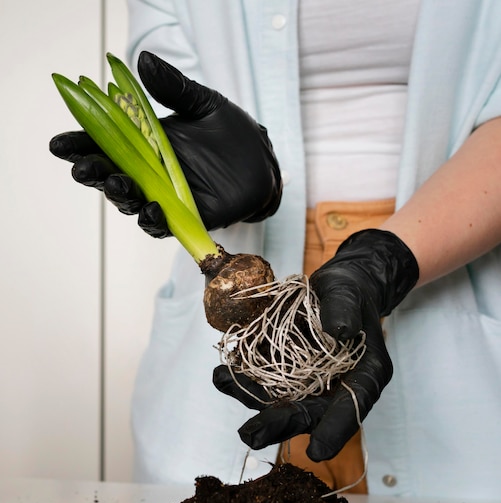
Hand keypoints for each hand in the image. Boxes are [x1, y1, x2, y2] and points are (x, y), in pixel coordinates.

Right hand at [49, 51, 281, 236]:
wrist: (261, 160)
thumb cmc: (229, 131)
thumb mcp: (202, 103)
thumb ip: (174, 88)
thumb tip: (143, 60)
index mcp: (142, 143)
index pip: (103, 145)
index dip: (79, 146)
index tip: (60, 144)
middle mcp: (147, 172)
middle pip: (108, 176)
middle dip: (92, 173)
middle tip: (82, 168)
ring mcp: (163, 196)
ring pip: (130, 202)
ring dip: (119, 195)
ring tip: (116, 184)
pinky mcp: (183, 216)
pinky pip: (161, 224)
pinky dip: (153, 219)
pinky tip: (152, 208)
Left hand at [213, 229, 418, 461]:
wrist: (333, 290)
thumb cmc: (351, 293)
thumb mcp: (349, 293)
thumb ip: (344, 310)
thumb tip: (337, 331)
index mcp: (364, 376)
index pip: (352, 406)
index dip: (335, 429)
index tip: (317, 451)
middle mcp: (334, 388)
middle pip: (309, 413)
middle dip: (279, 424)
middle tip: (252, 436)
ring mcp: (306, 383)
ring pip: (280, 402)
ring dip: (251, 398)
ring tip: (226, 384)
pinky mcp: (284, 373)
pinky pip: (263, 383)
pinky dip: (242, 380)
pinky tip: (223, 374)